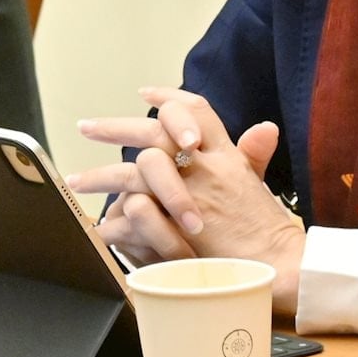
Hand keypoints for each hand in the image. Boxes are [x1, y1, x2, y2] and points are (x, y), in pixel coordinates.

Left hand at [67, 86, 304, 313]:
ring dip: (102, 175)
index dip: (168, 96)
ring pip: (136, 169)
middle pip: (155, 130)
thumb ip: (251, 156)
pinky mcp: (179, 223)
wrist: (281, 265)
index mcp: (226, 153)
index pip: (195, 110)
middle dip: (116, 127)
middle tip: (86, 127)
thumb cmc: (268, 230)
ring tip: (76, 181)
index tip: (144, 91)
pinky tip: (98, 225)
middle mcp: (207, 165)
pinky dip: (115, 220)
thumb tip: (263, 127)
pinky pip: (135, 211)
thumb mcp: (259, 185)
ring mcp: (192, 192)